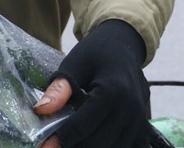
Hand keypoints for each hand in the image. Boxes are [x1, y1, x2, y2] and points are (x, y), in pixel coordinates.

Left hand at [34, 20, 150, 147]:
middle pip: (97, 143)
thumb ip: (60, 88)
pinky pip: (123, 147)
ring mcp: (139, 121)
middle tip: (52, 144)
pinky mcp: (142, 129)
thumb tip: (41, 110)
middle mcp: (130, 110)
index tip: (45, 146)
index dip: (62, 138)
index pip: (83, 125)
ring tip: (69, 141)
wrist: (124, 45)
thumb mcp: (74, 64)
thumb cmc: (96, 53)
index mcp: (112, 91)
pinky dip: (104, 146)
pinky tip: (87, 140)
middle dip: (73, 146)